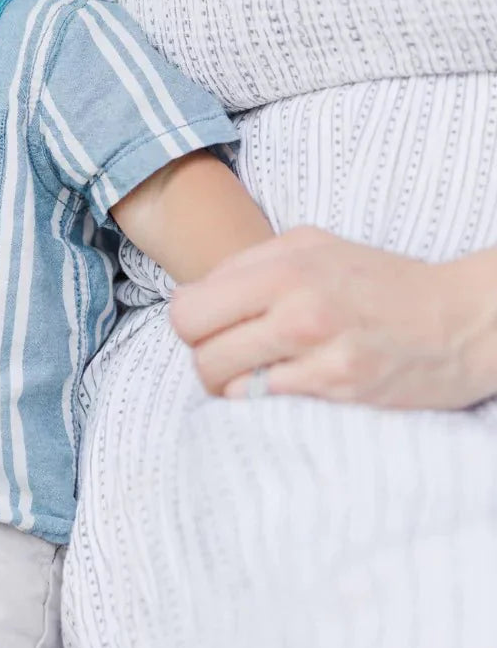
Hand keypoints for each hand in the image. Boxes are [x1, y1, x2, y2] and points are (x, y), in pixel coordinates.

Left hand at [169, 227, 496, 410]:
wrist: (459, 320)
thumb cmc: (379, 281)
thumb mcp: (313, 246)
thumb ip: (252, 264)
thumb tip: (198, 293)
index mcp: (285, 264)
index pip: (188, 306)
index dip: (191, 322)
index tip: (211, 327)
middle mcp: (297, 303)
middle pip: (197, 345)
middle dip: (203, 354)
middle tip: (229, 355)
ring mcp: (318, 348)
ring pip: (222, 380)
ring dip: (228, 383)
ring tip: (255, 373)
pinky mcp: (337, 387)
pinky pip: (263, 401)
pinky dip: (263, 397)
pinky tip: (287, 384)